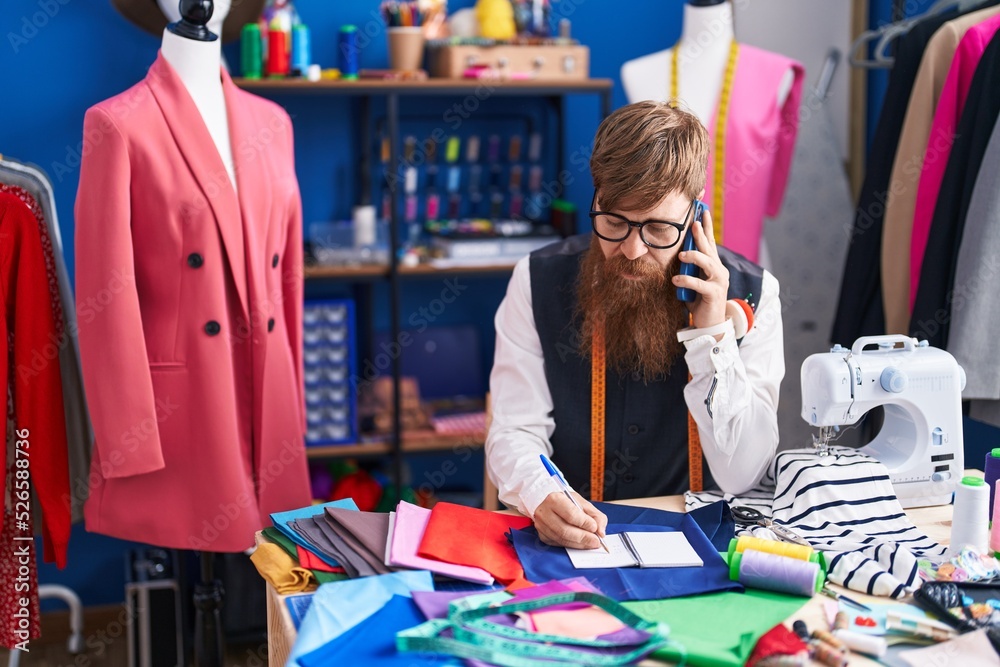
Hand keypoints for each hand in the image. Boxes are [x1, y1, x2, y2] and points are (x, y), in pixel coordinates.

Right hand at [533, 492, 607, 549]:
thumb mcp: (583, 504)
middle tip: (596, 541)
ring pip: (562, 539)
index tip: (595, 528)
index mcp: (554, 499)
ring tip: (591, 543)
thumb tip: (601, 532)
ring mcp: (541, 525)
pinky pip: (559, 544)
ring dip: (579, 544)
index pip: (570, 514)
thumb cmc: (568, 503)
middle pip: (565, 530)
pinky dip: (572, 545)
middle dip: (583, 537)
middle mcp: (544, 512)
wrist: (552, 505)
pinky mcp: (542, 536)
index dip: (584, 523)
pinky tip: (581, 544)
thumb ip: (596, 516)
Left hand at [672, 207, 729, 331]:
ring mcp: (718, 281)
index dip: (707, 227)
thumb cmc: (699, 300)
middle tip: (694, 223)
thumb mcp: (693, 280)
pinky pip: (699, 284)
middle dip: (702, 234)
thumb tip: (678, 253)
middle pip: (709, 248)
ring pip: (707, 263)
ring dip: (694, 256)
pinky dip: (687, 280)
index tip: (703, 212)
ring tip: (682, 254)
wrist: (709, 324)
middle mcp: (719, 271)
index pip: (710, 243)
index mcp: (713, 266)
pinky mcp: (714, 294)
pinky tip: (676, 280)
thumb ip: (690, 268)